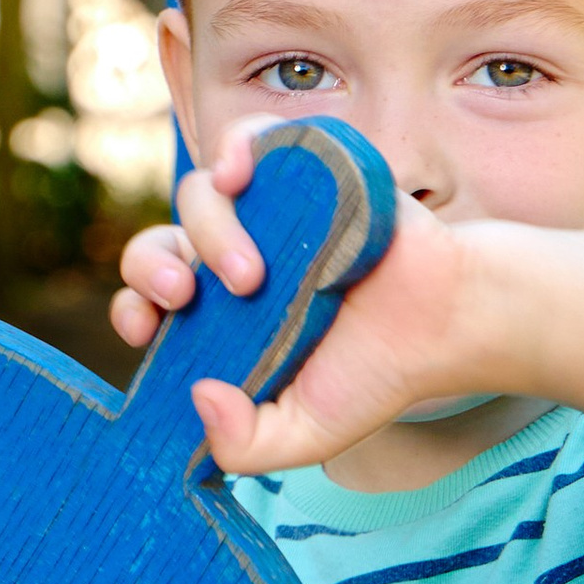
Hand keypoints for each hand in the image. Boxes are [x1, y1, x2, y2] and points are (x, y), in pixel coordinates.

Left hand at [109, 124, 504, 477]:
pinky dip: (235, 147)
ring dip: (208, 231)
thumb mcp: (306, 434)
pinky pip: (249, 137)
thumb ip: (245, 446)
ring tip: (252, 274)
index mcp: (225, 318)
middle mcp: (239, 259)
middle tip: (184, 293)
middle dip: (150, 267)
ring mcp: (270, 211)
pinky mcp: (306, 167)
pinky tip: (240, 175)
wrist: (450, 322)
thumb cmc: (381, 374)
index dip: (133, 308)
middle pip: (158, 245)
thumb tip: (198, 396)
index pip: (150, 304)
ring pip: (198, 197)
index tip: (146, 327)